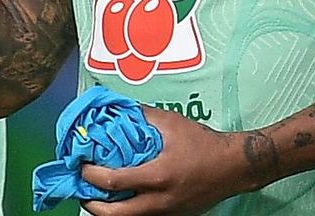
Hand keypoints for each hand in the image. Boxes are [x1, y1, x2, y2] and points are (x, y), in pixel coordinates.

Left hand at [78, 106, 251, 214]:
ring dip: (108, 210)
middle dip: (91, 204)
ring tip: (96, 194)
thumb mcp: (170, 122)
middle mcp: (159, 201)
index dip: (89, 175)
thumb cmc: (202, 143)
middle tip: (81, 189)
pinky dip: (127, 209)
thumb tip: (116, 109)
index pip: (112, 182)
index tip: (80, 165)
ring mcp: (166, 213)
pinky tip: (121, 196)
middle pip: (114, 215)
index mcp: (156, 177)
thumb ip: (141, 116)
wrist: (234, 167)